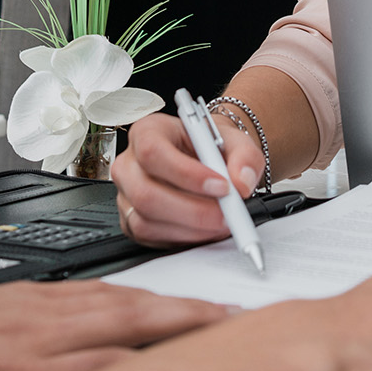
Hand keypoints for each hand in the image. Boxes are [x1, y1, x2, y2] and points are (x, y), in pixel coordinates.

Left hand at [0, 275, 230, 370]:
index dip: (179, 370)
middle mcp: (43, 338)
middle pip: (138, 323)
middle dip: (200, 325)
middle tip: (246, 328)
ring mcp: (40, 308)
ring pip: (123, 301)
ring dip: (176, 307)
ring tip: (217, 314)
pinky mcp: (32, 292)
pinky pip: (98, 290)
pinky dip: (136, 295)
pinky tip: (153, 302)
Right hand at [112, 111, 263, 246]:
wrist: (208, 159)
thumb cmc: (211, 146)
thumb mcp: (236, 140)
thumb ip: (245, 157)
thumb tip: (241, 183)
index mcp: (148, 132)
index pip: (153, 152)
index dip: (186, 173)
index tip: (221, 186)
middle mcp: (130, 164)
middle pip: (146, 193)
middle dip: (193, 210)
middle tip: (227, 213)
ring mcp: (126, 195)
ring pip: (147, 221)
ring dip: (191, 228)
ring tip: (221, 221)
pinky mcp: (132, 221)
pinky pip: (152, 237)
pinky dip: (185, 238)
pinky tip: (206, 229)